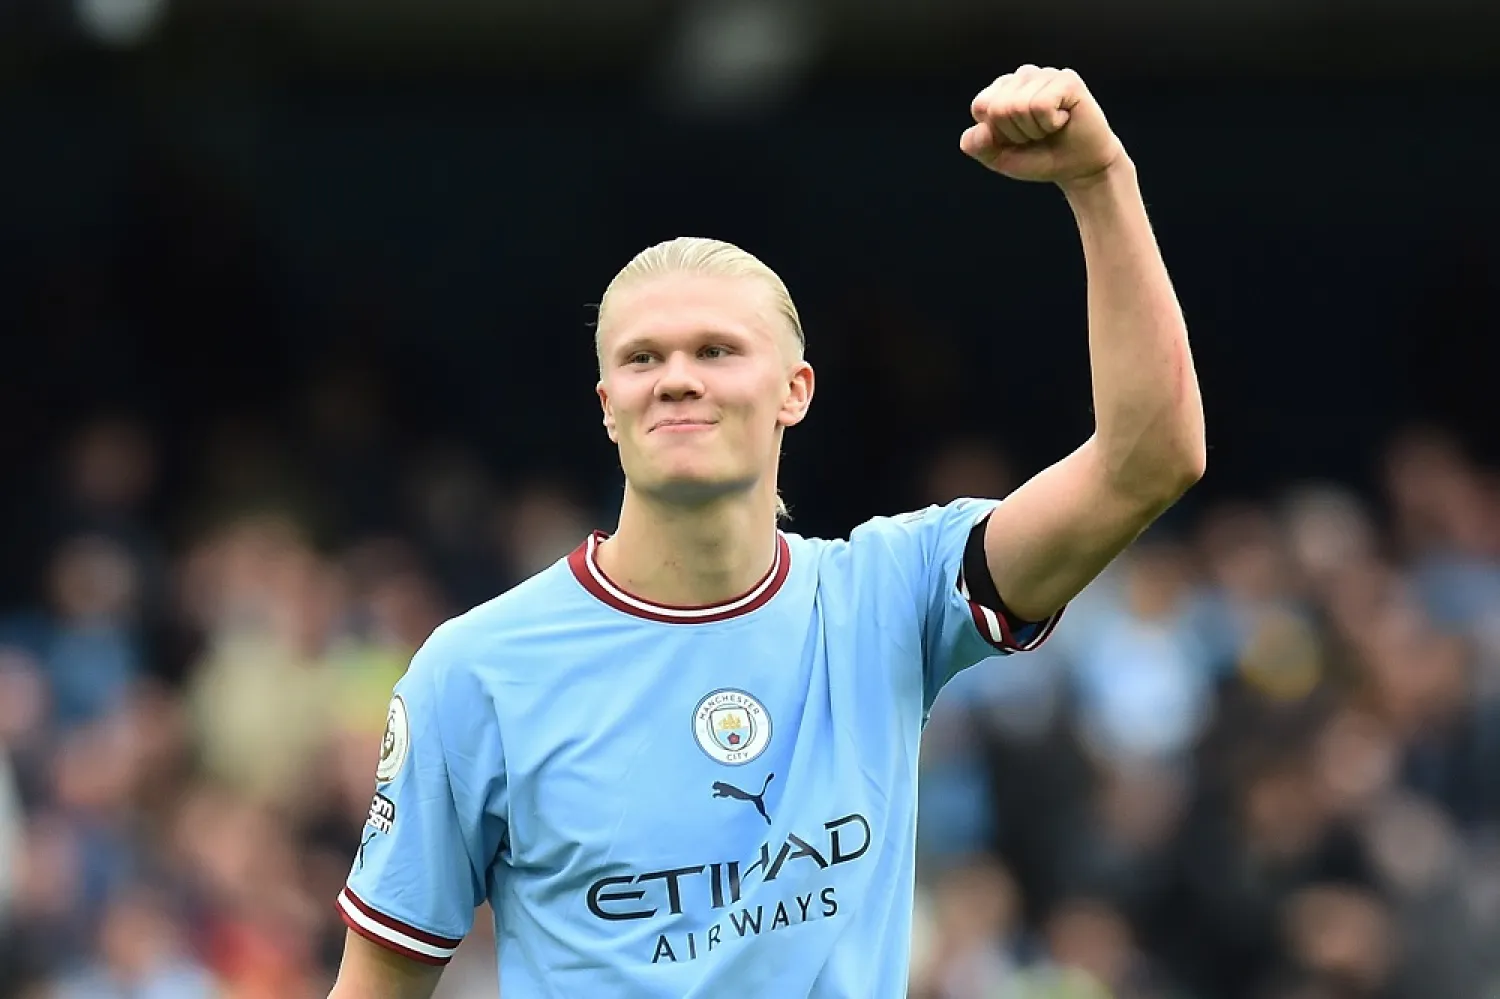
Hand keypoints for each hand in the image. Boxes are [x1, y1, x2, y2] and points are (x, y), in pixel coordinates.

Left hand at [960, 66, 1125, 188]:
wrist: (1079, 167)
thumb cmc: (1039, 157)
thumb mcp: (1000, 157)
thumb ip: (978, 145)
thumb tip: (977, 130)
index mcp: (1002, 89)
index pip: (981, 106)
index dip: (998, 133)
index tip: (1016, 138)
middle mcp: (1022, 75)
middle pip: (999, 108)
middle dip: (1016, 133)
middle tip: (1037, 134)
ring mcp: (1045, 74)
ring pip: (1019, 107)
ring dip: (1035, 130)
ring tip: (1050, 128)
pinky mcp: (1067, 79)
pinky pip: (1041, 106)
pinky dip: (1050, 123)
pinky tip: (1063, 120)